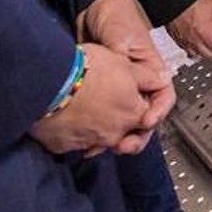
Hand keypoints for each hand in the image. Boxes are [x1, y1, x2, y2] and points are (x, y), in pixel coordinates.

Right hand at [28, 44, 161, 157]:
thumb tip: (162, 79)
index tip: (132, 102)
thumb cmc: (87, 69)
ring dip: (95, 128)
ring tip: (84, 108)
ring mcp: (89, 142)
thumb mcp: (124, 64)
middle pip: (123, 133)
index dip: (142, 110)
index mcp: (131, 114)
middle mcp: (114, 134)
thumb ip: (147, 77)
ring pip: (98, 140)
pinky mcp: (64, 146)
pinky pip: (73, 142)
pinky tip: (67, 117)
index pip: (147, 121)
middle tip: (106, 105)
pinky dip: (73, 132)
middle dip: (118, 123)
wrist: (49, 81)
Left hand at [77, 0, 175, 133]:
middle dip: (136, 135)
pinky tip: (87, 139)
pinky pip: (106, 118)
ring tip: (104, 147)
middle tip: (123, 145)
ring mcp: (121, 90)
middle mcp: (139, 84)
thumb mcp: (123, 37)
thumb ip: (125, 61)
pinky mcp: (104, 94)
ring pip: (125, 122)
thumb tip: (126, 83)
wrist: (93, 8)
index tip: (145, 121)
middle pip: (145, 118)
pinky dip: (99, 131)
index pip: (163, 98)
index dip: (157, 113)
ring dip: (117, 137)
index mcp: (151, 71)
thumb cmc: (117, 16)